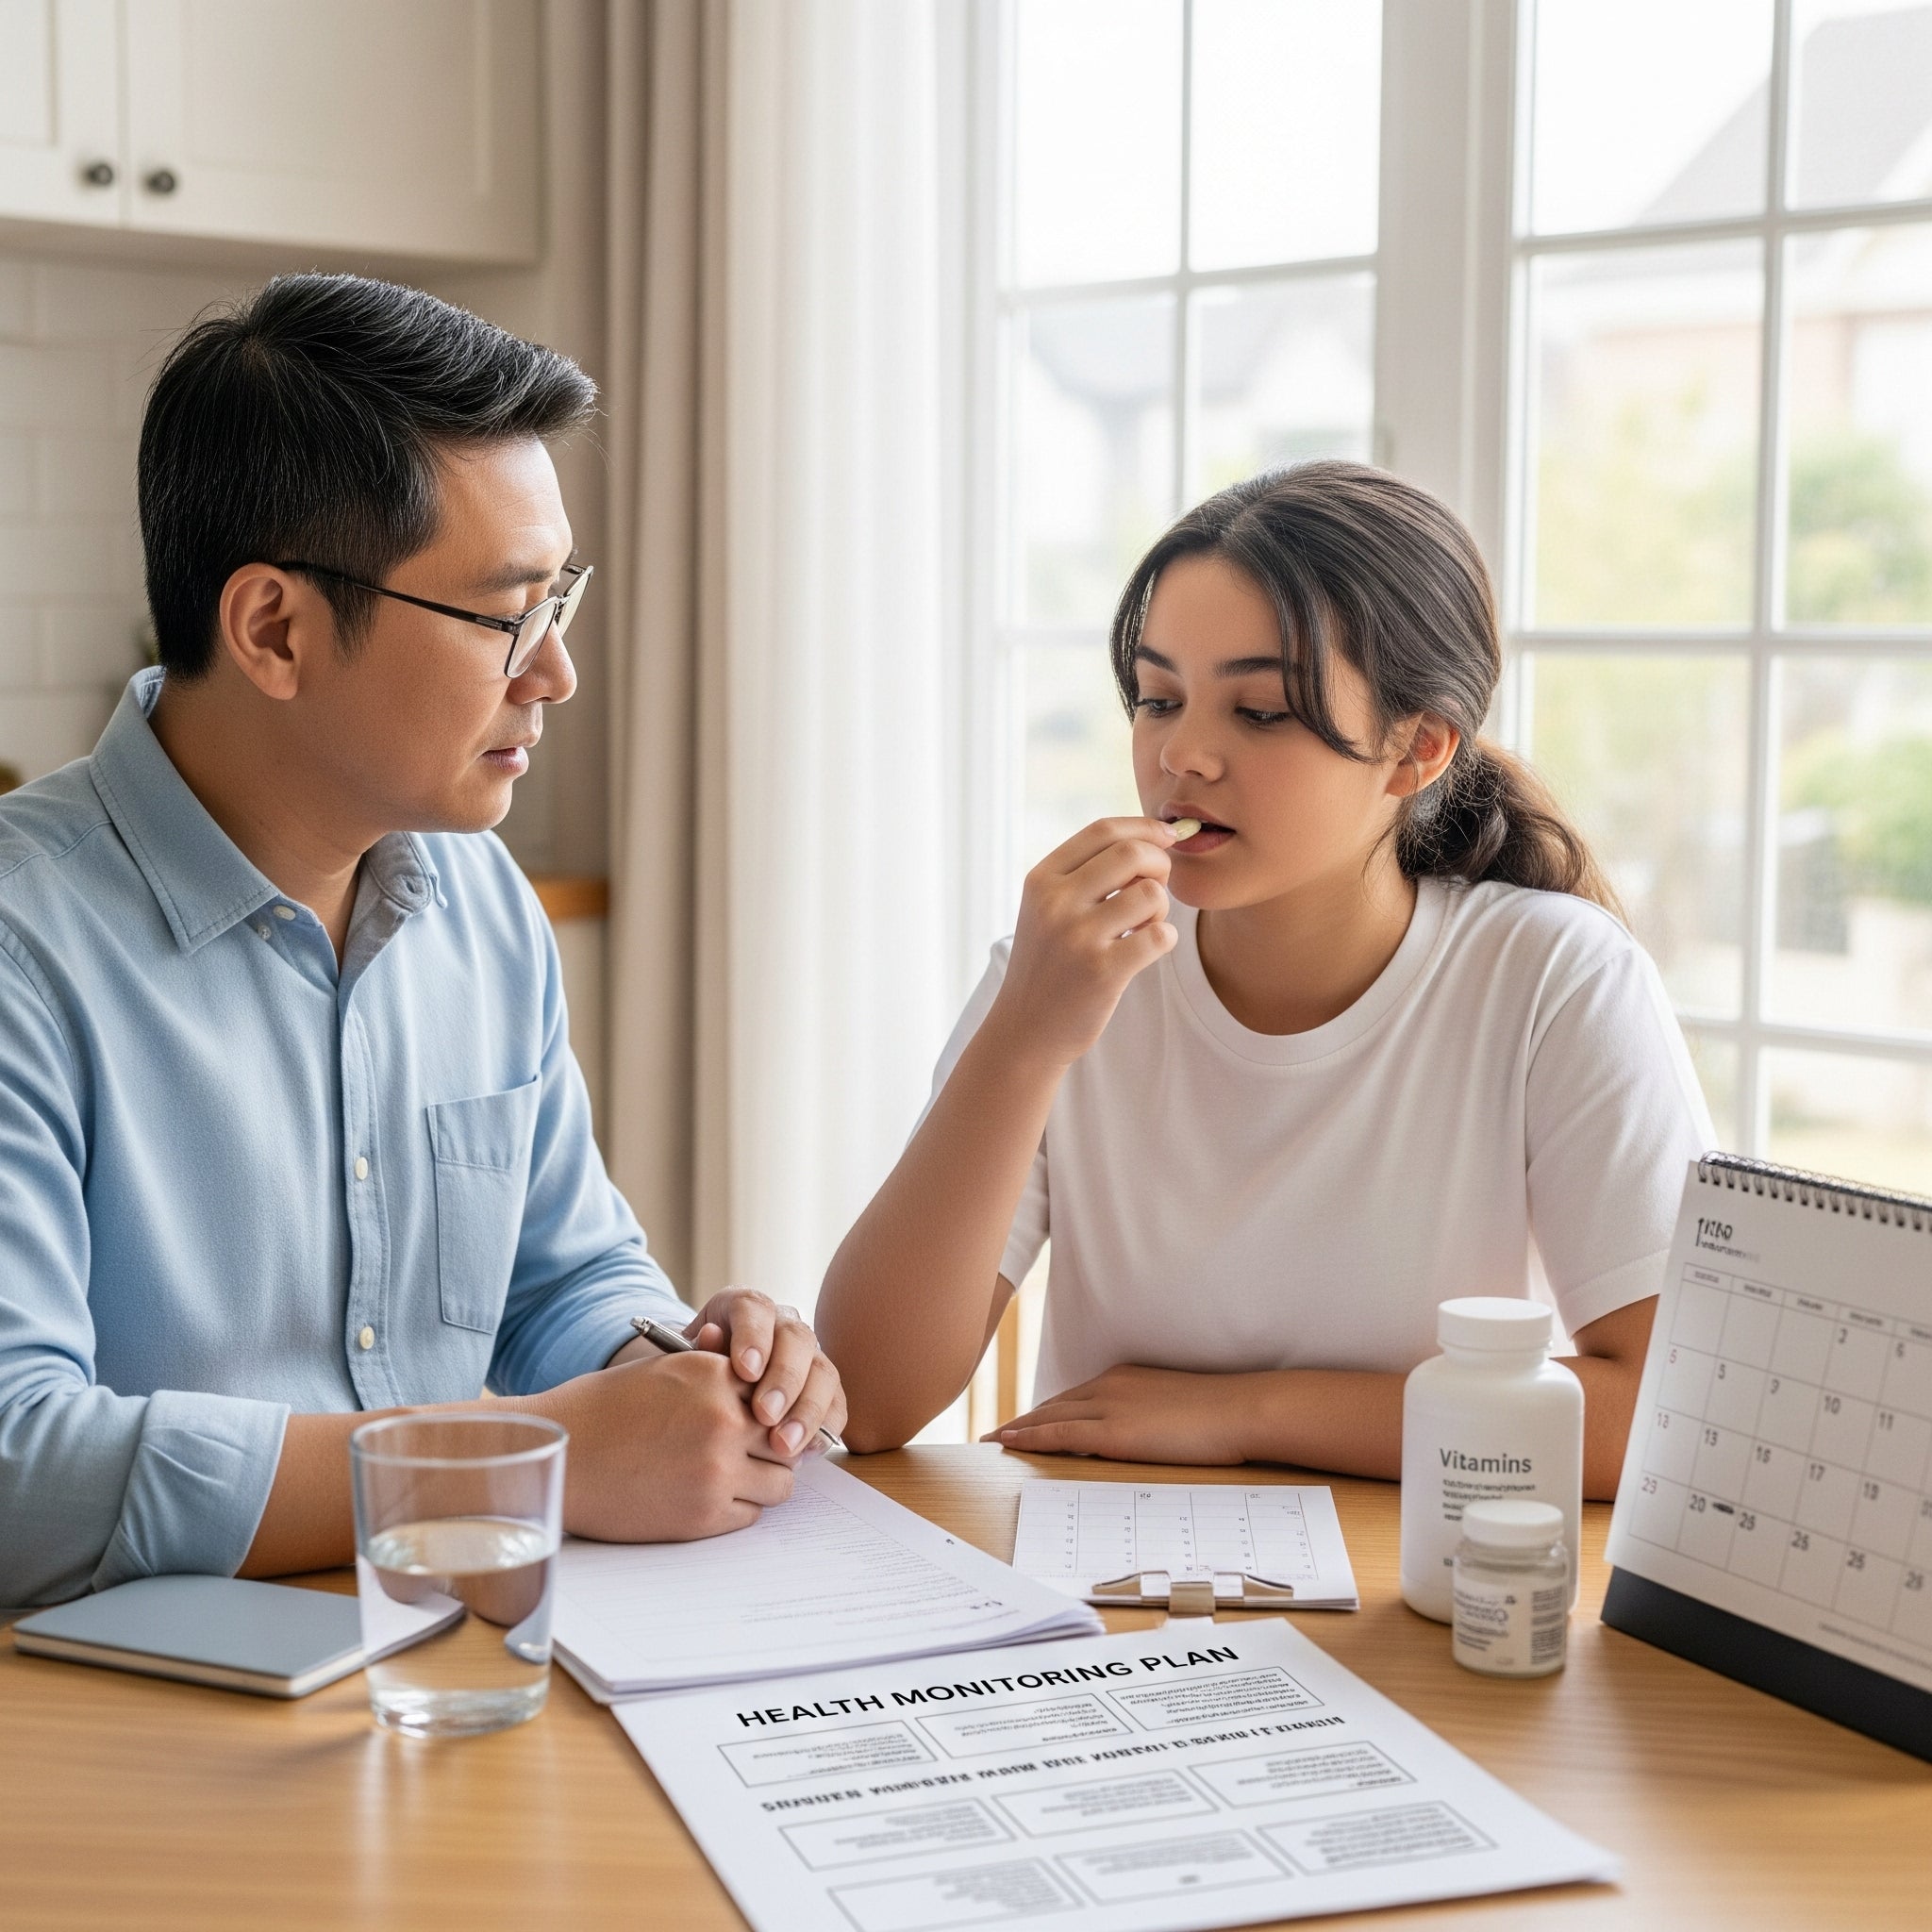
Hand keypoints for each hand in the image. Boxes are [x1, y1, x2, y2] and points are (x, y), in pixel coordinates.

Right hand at [526, 1349, 799, 1541]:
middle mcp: (724, 1420)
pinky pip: (751, 1514)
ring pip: (780, 1482)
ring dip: (762, 1480)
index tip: (760, 1420)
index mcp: (714, 1375)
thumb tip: (752, 1368)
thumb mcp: (662, 1369)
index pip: (777, 1392)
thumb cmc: (602, 1409)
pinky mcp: (704, 1515)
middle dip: (772, 1446)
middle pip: (786, 1438)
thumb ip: (714, 1370)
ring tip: (730, 1476)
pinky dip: (738, 1507)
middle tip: (751, 1452)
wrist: (559, 1457)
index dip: (769, 1408)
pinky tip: (706, 1495)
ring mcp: (717, 1471)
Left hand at [682, 1286, 848, 1455]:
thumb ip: (697, 1351)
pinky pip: (836, 1403)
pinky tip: (805, 1451)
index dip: (754, 1338)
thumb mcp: (685, 1362)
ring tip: (784, 1445)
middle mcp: (783, 1325)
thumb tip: (710, 1335)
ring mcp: (808, 1356)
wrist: (703, 1393)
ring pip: (823, 1372)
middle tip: (764, 1414)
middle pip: (797, 1339)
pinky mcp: (823, 1388)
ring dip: (807, 1410)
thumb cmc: (692, 1376)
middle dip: (784, 1378)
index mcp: (745, 1308)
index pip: (755, 1309)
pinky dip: (825, 1427)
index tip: (745, 1371)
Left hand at [984, 1364, 1249, 1464]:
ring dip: (1018, 1428)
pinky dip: (1028, 1437)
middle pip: (1055, 1404)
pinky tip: (1008, 1443)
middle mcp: (1109, 1385)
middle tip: (998, 1433)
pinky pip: (1056, 1433)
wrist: (1240, 1410)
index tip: (1026, 1420)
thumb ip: (1151, 1414)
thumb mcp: (1176, 1406)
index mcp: (1125, 1378)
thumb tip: (1143, 1433)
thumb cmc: (1221, 1414)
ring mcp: (1108, 1406)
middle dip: (1025, 1418)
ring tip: (994, 1441)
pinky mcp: (1110, 1431)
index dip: (1047, 1410)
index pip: (1075, 1397)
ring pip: (1048, 1416)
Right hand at [986, 818, 1180, 1070]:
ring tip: (1144, 925)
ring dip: (1161, 908)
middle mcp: (1055, 903)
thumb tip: (1151, 839)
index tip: (1167, 837)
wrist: (1025, 1030)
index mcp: (1041, 880)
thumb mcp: (1045, 909)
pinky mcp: (1103, 971)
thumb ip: (1084, 873)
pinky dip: (1165, 939)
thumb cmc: (1048, 964)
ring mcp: (1078, 937)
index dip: (1144, 827)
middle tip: (1156, 888)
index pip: (1103, 829)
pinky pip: (1160, 936)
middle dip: (1159, 864)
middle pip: (1132, 853)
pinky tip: (1147, 949)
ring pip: (1150, 894)